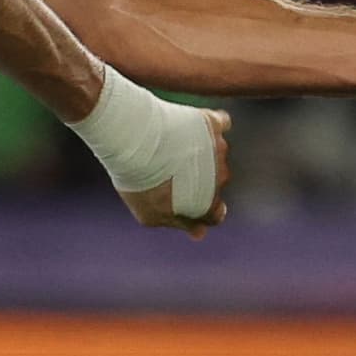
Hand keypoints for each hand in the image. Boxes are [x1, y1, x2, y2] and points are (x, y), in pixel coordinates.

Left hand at [120, 106, 231, 235]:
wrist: (134, 140)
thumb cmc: (140, 180)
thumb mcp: (151, 214)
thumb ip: (178, 223)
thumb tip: (200, 232)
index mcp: (209, 202)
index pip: (215, 214)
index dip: (201, 213)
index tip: (184, 204)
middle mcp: (221, 176)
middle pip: (215, 182)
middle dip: (199, 181)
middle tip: (170, 173)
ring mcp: (218, 148)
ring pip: (216, 153)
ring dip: (202, 153)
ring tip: (173, 148)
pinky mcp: (211, 122)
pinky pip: (221, 123)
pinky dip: (213, 126)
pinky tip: (196, 126)